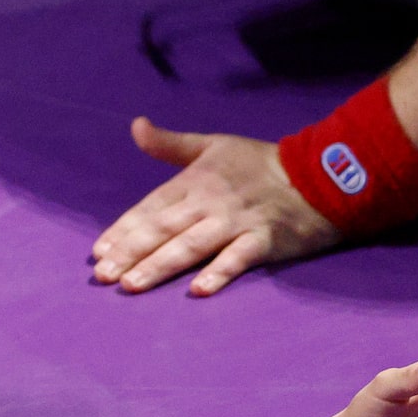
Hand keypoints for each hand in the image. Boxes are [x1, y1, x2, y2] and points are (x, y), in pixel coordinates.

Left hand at [89, 119, 336, 296]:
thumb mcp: (212, 145)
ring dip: (161, 265)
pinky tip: (198, 290)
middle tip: (103, 276)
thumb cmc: (260, 162)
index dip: (124, 229)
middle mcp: (209, 201)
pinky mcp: (264, 239)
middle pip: (163, 229)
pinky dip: (219, 273)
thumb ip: (170, 143)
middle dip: (131, 252)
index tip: (99, 251)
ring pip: (191, 245)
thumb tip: (135, 126)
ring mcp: (236, 221)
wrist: (318, 173)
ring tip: (133, 284)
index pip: (150, 207)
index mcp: (194, 181)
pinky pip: (238, 257)